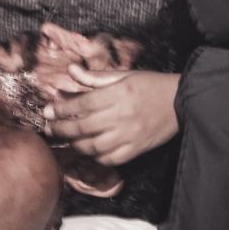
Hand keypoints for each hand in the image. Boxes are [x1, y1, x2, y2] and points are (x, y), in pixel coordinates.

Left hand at [43, 66, 179, 165]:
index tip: (47, 111)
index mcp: (117, 95)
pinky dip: (96, 157)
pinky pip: (110, 159)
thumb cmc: (150, 85)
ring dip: (76, 145)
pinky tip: (89, 151)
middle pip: (82, 127)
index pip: (81, 104)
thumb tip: (71, 70)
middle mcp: (121, 116)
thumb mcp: (124, 75)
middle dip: (61, 129)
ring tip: (67, 140)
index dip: (61, 109)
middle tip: (48, 129)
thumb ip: (95, 77)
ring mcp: (129, 135)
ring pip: (93, 146)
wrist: (181, 101)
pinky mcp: (137, 149)